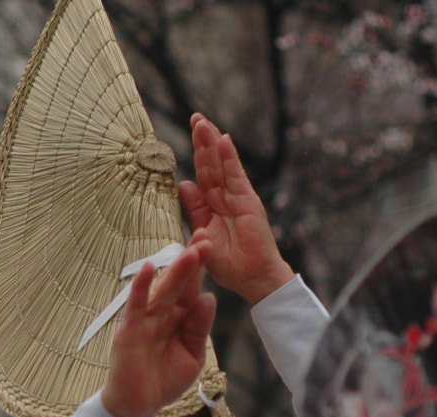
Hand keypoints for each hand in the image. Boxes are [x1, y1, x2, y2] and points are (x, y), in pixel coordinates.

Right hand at [100, 242, 216, 416]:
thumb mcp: (192, 355)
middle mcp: (163, 314)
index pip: (193, 289)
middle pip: (179, 284)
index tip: (214, 246)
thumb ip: (199, 328)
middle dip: (192, 262)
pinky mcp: (130, 329)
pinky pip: (137, 305)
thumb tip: (210, 298)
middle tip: (206, 237)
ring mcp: (146, 320)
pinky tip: (149, 268)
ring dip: (175, 271)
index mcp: (180, 318)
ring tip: (189, 251)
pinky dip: (142, 287)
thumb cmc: (164, 380)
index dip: (203, 269)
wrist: (139, 405)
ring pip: (163, 291)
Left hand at [178, 114, 294, 304]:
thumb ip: (194, 210)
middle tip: (194, 118)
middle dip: (203, 142)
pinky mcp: (248, 201)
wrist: (253, 279)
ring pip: (222, 165)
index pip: (203, 176)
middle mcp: (226, 198)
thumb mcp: (203, 235)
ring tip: (202, 122)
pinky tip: (223, 139)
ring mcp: (238, 197)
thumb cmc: (230, 264)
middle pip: (212, 165)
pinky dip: (229, 157)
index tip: (187, 138)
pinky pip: (236, 175)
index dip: (196, 157)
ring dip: (212, 143)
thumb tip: (184, 184)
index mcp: (213, 207)